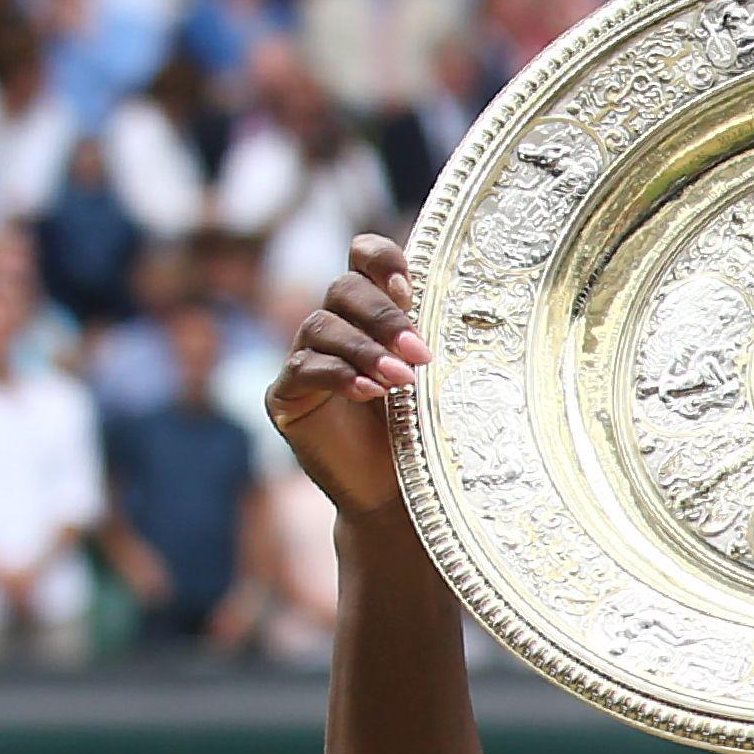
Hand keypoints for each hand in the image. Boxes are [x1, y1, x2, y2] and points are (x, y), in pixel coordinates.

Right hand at [267, 232, 428, 517]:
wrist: (398, 495)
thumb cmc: (423, 434)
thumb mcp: (435, 381)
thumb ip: (433, 340)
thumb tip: (468, 309)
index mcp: (372, 311)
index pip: (363, 258)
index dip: (380, 259)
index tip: (408, 286)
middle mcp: (335, 325)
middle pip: (343, 289)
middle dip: (383, 317)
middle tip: (420, 352)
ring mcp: (305, 357)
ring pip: (322, 325)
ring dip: (365, 350)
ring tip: (401, 380)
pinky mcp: (286, 394)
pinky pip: (304, 368)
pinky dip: (339, 376)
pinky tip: (369, 393)